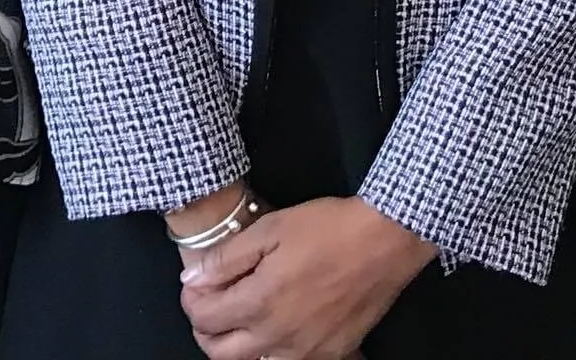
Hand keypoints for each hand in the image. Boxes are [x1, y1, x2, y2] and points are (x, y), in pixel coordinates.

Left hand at [179, 196, 436, 359]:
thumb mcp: (270, 228)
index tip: (194, 287)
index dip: (192, 303)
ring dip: (236, 347)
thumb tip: (192, 280)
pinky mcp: (330, 355)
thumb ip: (227, 259)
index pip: (205, 320)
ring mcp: (306, 352)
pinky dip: (270, 352)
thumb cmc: (326, 229)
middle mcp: (278, 338)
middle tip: (209, 305)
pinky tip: (274, 326)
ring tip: (239, 317)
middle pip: (221, 354)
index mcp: (259, 303)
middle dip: (205, 332)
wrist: (383, 242)